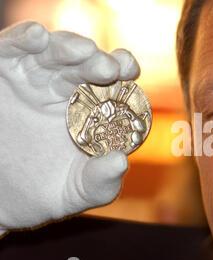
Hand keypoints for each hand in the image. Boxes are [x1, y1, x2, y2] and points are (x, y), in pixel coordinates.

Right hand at [0, 22, 139, 236]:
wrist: (0, 200)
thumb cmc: (46, 191)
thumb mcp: (78, 192)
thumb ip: (101, 181)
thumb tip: (121, 162)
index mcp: (91, 108)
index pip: (113, 82)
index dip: (123, 70)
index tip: (131, 72)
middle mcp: (64, 88)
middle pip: (85, 63)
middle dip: (98, 60)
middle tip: (108, 67)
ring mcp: (31, 80)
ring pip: (51, 53)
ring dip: (68, 47)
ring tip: (82, 51)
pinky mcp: (1, 75)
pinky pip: (9, 51)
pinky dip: (21, 40)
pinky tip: (36, 36)